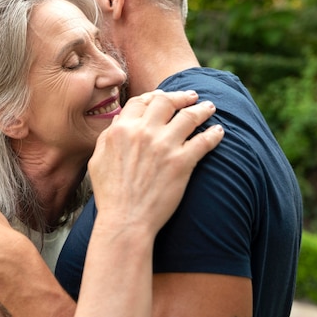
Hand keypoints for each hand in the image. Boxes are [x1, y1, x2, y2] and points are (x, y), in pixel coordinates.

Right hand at [88, 90, 222, 233]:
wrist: (125, 220)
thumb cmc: (109, 194)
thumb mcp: (97, 159)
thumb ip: (108, 136)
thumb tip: (120, 120)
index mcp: (121, 129)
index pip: (141, 101)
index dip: (154, 96)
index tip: (164, 97)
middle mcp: (143, 132)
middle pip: (166, 102)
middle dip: (181, 96)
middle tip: (191, 96)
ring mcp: (164, 146)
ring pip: (188, 116)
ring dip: (202, 109)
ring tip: (209, 107)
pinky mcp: (182, 162)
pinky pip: (204, 141)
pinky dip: (214, 134)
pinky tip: (219, 132)